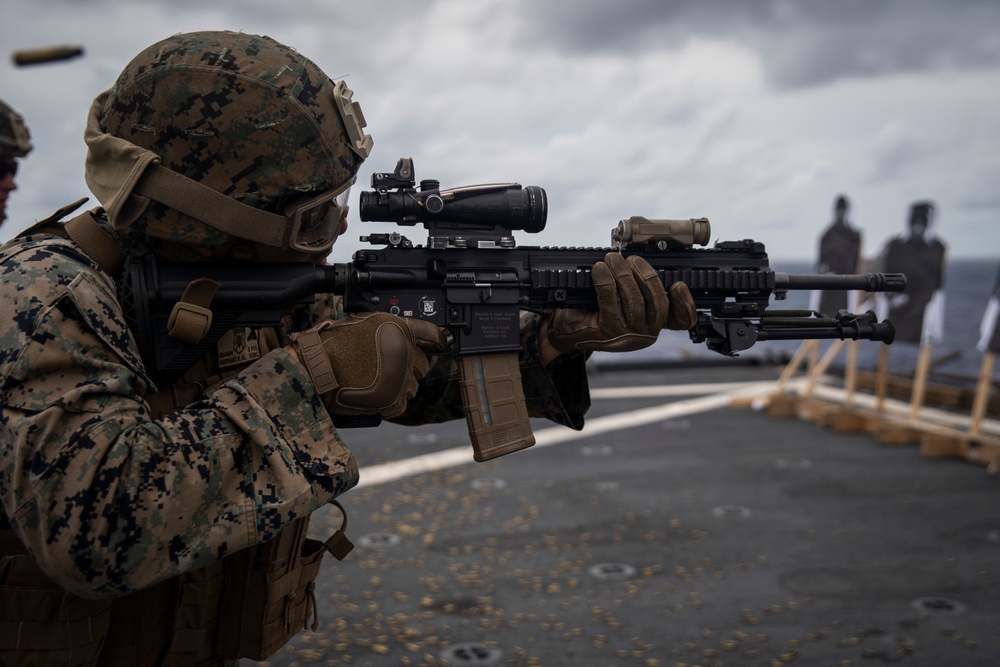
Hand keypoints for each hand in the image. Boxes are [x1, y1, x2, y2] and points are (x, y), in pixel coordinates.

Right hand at [292, 314, 446, 417]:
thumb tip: (400, 338)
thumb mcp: (364, 323)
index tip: (442, 343)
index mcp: (399, 330)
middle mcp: (405, 352)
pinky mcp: (393, 399)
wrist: (317, 366)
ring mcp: (401, 377)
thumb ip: (388, 331)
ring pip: (412, 386)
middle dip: (408, 367)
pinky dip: (389, 403)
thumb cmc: (334, 344)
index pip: (432, 334)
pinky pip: (400, 404)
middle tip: (387, 369)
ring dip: (399, 386)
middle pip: (422, 364)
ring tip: (374, 382)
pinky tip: (373, 396)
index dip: (438, 339)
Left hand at [546, 252, 696, 354]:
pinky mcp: (607, 333)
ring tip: (612, 259)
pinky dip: (605, 281)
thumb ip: (637, 287)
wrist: (566, 329)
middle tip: (630, 259)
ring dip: (622, 275)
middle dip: (645, 275)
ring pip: (634, 302)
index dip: (686, 304)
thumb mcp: (622, 300)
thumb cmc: (595, 311)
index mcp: (653, 325)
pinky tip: (599, 269)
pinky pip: (610, 302)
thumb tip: (640, 261)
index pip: (680, 320)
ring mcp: (626, 336)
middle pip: (657, 303)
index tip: (679, 284)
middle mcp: (644, 335)